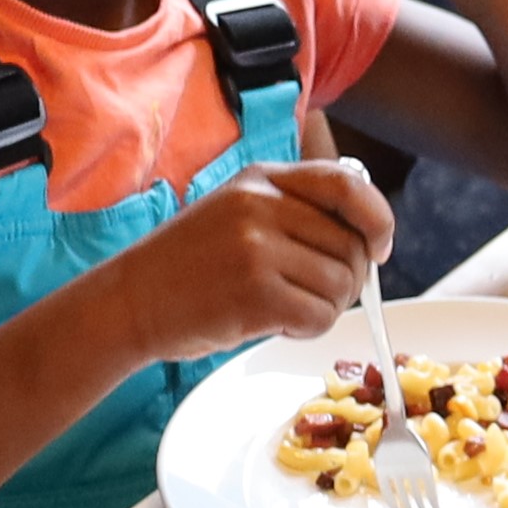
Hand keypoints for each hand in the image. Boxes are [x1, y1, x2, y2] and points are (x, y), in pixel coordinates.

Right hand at [104, 157, 389, 362]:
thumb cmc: (186, 266)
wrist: (128, 302)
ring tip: (288, 310)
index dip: (377, 219)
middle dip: (348, 279)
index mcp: (260, 178)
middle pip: (352, 245)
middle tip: (315, 295)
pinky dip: (309, 329)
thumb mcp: (234, 212)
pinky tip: (279, 326)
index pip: (348, 185)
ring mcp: (257, 249)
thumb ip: (293, 211)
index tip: (379, 247)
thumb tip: (366, 235)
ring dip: (328, 308)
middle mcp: (260, 206)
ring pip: (342, 285)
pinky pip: (320, 317)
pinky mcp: (255, 295)